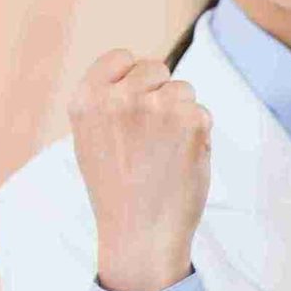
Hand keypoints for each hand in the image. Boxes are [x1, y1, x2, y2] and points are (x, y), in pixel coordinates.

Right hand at [70, 49, 211, 290]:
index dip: (133, 78)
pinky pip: (203, 113)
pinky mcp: (191, 121)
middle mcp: (119, 98)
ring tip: (163, 152)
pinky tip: (181, 160)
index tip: (134, 104)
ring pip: (183, 90)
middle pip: (156, 69)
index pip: (121, 58)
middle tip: (151, 137)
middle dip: (160, 95)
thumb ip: (109, 102)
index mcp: (87, 99)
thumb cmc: (117, 190)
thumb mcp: (92, 139)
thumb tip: (142, 72)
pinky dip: (199, 135)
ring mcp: (156, 107)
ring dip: (182, 115)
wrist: (140, 232)